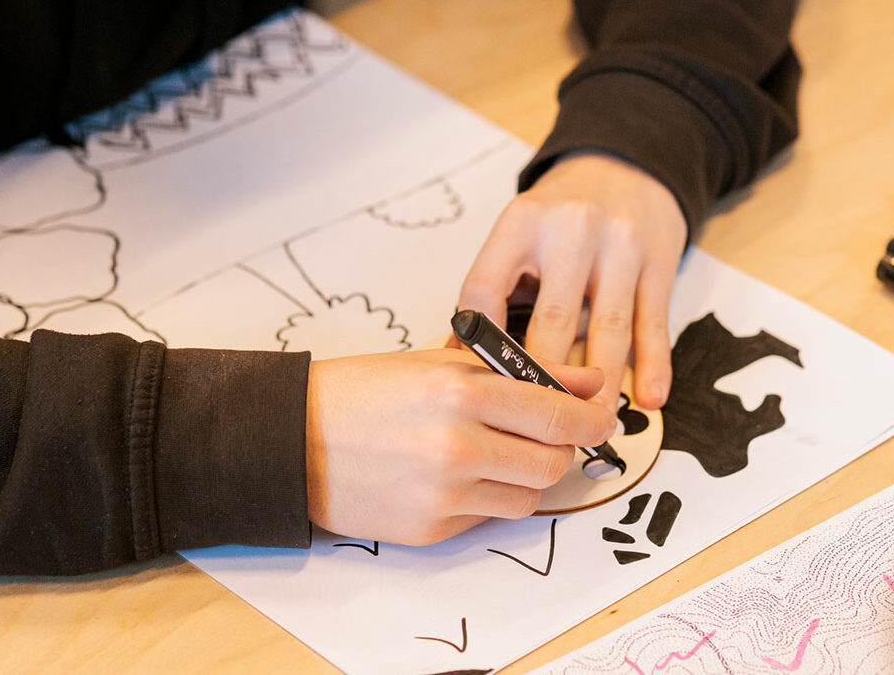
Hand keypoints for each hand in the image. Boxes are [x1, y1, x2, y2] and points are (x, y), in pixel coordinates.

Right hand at [305, 348, 614, 544]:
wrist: (292, 438)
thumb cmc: (361, 393)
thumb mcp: (439, 363)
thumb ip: (519, 373)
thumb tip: (587, 382)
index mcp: (460, 391)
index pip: (558, 414)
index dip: (591, 418)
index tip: (601, 416)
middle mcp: (457, 445)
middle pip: (553, 462)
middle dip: (560, 450)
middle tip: (546, 437)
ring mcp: (444, 493)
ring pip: (527, 497)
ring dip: (523, 478)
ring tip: (489, 455)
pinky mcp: (431, 530)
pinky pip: (487, 519)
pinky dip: (484, 499)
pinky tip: (452, 477)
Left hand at [458, 152, 684, 409]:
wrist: (627, 162)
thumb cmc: (562, 213)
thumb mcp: (519, 232)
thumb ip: (497, 288)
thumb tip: (459, 359)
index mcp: (520, 223)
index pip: (485, 291)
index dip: (478, 347)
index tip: (482, 389)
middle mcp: (569, 230)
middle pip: (552, 321)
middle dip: (545, 383)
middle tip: (539, 431)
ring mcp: (619, 245)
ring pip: (607, 329)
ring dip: (600, 387)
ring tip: (590, 427)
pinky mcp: (659, 260)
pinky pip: (653, 321)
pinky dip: (653, 364)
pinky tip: (649, 398)